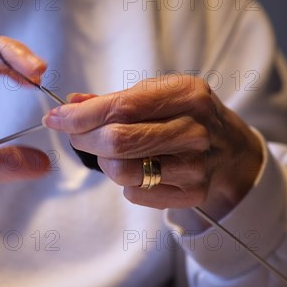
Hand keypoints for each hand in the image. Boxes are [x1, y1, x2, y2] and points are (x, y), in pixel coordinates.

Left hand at [42, 75, 262, 219]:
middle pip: (117, 142)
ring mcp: (196, 165)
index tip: (55, 118)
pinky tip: (136, 166)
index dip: (80, 115)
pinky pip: (135, 193)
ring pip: (122, 171)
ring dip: (102, 160)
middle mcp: (195, 129)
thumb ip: (113, 99)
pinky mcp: (192, 193)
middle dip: (82, 138)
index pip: (121, 107)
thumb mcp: (158, 94)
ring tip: (109, 150)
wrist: (231, 149)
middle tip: (74, 134)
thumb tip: (71, 103)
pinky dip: (124, 180)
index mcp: (187, 94)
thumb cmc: (185, 115)